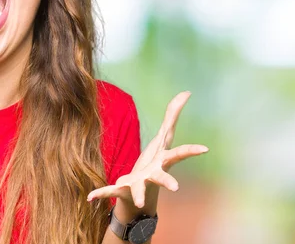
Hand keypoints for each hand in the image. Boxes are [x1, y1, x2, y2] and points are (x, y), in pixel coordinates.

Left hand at [87, 91, 207, 212]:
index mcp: (162, 162)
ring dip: (138, 194)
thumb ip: (173, 115)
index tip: (205, 148)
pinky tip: (90, 197)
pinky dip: (100, 194)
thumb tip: (187, 91)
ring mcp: (137, 185)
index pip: (178, 155)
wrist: (139, 197)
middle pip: (162, 177)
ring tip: (138, 201)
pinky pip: (109, 192)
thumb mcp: (163, 138)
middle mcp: (152, 175)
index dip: (191, 151)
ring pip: (138, 189)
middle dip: (168, 181)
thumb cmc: (154, 163)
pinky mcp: (121, 190)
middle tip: (175, 188)